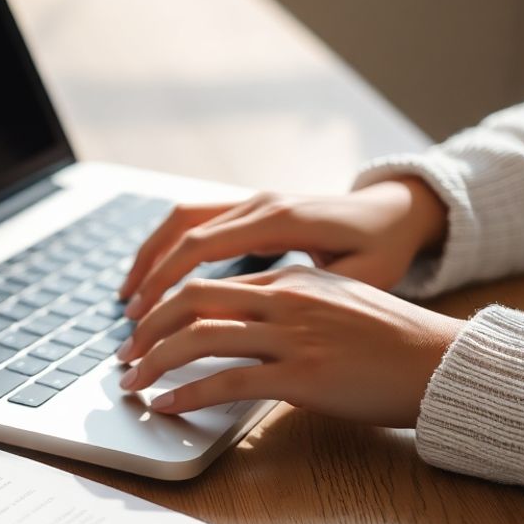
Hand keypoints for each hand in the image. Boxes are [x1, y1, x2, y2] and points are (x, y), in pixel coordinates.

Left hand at [116, 265, 464, 427]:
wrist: (440, 364)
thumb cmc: (390, 342)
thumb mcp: (335, 304)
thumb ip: (287, 306)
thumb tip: (241, 325)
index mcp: (290, 280)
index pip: (208, 283)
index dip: (164, 308)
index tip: (141, 331)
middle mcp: (285, 299)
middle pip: (191, 301)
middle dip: (146, 328)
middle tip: (123, 355)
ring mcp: (293, 336)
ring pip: (200, 338)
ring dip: (154, 361)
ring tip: (132, 384)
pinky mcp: (302, 376)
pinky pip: (228, 381)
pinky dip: (188, 393)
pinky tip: (167, 405)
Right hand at [119, 178, 448, 319]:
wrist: (394, 212)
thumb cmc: (381, 248)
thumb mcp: (361, 277)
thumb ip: (315, 295)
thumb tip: (268, 321)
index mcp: (280, 219)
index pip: (201, 245)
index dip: (166, 281)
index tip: (144, 316)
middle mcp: (260, 203)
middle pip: (182, 230)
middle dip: (148, 275)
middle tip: (129, 319)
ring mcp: (252, 201)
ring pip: (181, 220)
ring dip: (150, 257)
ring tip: (129, 297)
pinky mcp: (250, 209)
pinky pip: (195, 222)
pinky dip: (168, 248)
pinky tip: (155, 278)